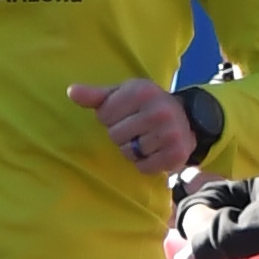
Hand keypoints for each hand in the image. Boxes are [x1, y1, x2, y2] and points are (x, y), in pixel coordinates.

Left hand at [71, 77, 198, 180]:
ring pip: (128, 153)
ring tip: (145, 138)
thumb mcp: (122, 94)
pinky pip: (143, 167)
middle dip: (120, 134)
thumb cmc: (145, 105)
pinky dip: (144, 163)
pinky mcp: (176, 154)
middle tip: (136, 128)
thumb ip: (96, 96)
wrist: (187, 119)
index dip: (110, 117)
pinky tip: (153, 151)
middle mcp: (158, 111)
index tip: (124, 114)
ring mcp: (169, 133)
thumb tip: (71, 92)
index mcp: (142, 91)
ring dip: (132, 150)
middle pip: (115, 136)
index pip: (104, 115)